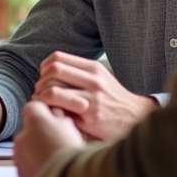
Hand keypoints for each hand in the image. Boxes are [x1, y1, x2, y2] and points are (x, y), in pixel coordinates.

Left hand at [13, 100, 83, 176]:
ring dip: (35, 152)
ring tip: (53, 160)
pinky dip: (35, 168)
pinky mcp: (20, 175)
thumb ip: (57, 118)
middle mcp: (21, 137)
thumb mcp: (69, 126)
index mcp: (34, 122)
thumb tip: (53, 115)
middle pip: (27, 131)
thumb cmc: (70, 150)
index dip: (42, 112)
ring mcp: (18, 158)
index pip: (32, 107)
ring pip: (26, 150)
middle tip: (55, 144)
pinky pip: (26, 168)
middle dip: (38, 135)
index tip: (51, 119)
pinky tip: (49, 172)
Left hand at [32, 51, 156, 140]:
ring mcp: (92, 96)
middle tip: (40, 94)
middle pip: (53, 70)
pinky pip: (60, 107)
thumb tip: (50, 73)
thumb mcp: (100, 79)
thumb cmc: (113, 101)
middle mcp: (93, 78)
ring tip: (44, 105)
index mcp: (93, 68)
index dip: (45, 68)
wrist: (136, 119)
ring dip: (42, 97)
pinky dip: (50, 110)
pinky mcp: (90, 114)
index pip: (57, 57)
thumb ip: (79, 74)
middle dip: (41, 82)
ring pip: (52, 89)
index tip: (44, 79)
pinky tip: (52, 115)